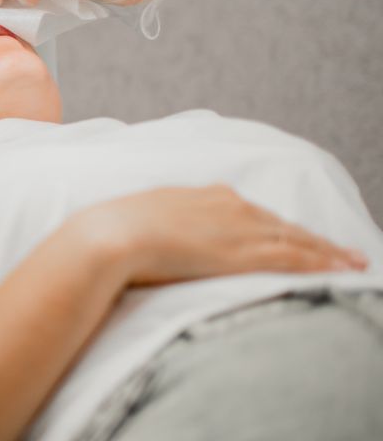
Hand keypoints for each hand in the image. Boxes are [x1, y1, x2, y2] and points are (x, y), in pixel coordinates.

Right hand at [68, 185, 367, 287]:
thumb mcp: (143, 215)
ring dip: (329, 252)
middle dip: (316, 239)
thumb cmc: (115, 229)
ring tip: (354, 263)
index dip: (280, 227)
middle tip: (346, 251)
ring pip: (298, 241)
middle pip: (283, 226)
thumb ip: (164, 219)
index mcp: (206, 195)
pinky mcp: (245, 253)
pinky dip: (323, 263)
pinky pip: (295, 258)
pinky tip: (342, 270)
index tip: (297, 235)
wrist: (111, 236)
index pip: (255, 214)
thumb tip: (158, 228)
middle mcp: (231, 206)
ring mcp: (240, 228)